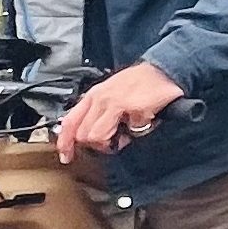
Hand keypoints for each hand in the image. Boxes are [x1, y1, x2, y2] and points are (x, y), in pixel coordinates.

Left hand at [55, 62, 184, 163]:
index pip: (69, 122)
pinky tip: (140, 123)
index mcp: (93, 96)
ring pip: (95, 136)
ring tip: (126, 134)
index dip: (64, 142)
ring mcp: (112, 102)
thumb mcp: (112, 94)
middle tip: (113, 140)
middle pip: (81, 134)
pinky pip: (124, 132)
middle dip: (96, 144)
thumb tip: (91, 136)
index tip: (66, 156)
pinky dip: (132, 133)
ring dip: (111, 142)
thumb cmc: (140, 83)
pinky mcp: (128, 107)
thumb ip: (99, 113)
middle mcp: (99, 98)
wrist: (162, 71)